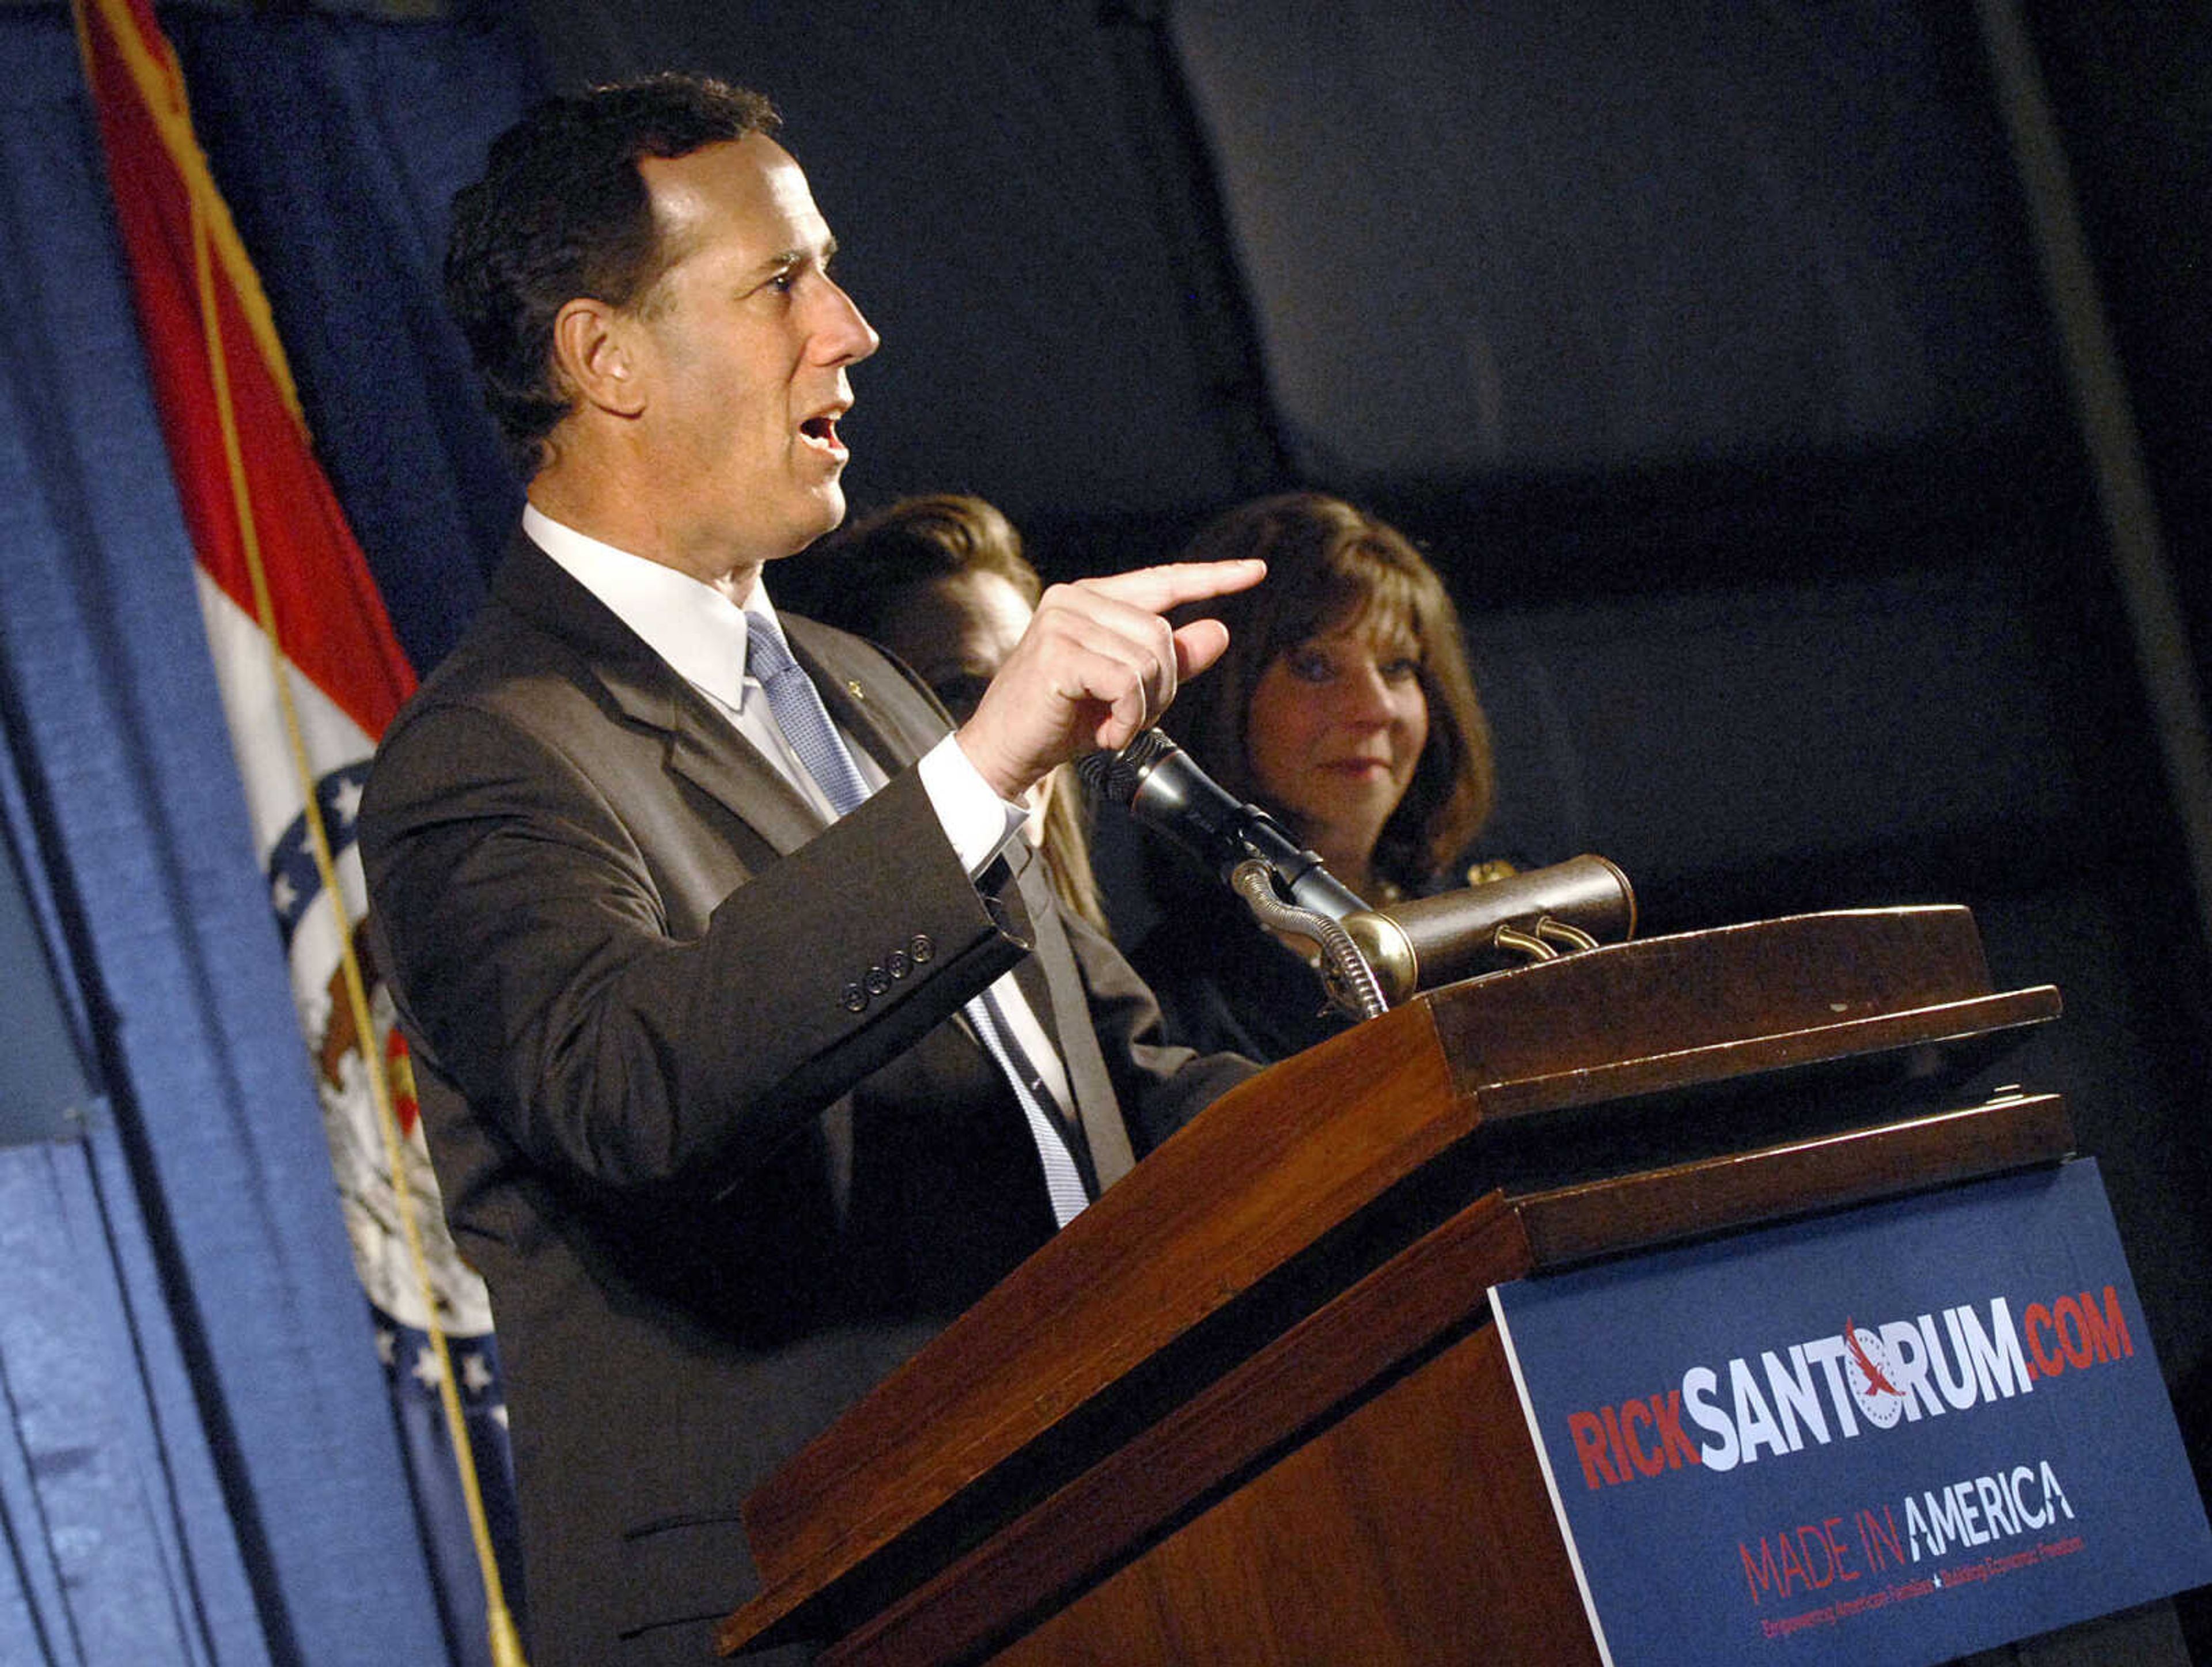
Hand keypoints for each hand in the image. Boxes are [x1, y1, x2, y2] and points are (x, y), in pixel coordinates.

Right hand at [955, 559, 1265, 799]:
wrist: (1005, 751)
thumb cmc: (1061, 719)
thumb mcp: (1127, 690)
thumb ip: (1172, 660)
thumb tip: (1220, 631)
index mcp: (1092, 598)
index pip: (1164, 580)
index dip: (1212, 578)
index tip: (1256, 572)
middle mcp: (1076, 599)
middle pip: (1163, 635)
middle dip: (1162, 688)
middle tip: (1130, 719)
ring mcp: (1063, 621)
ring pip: (1149, 660)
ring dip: (1143, 708)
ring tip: (1113, 725)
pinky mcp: (1058, 652)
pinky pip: (1127, 682)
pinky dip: (1127, 718)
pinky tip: (1105, 733)